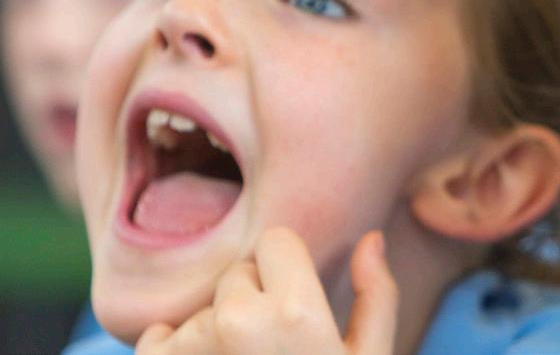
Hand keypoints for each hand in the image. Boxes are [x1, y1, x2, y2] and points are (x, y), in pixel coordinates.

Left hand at [135, 228, 397, 354]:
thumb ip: (377, 297)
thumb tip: (370, 239)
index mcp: (296, 314)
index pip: (275, 241)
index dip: (288, 270)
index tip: (297, 304)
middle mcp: (236, 324)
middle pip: (236, 274)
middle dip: (251, 299)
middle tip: (272, 350)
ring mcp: (191, 352)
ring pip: (201, 308)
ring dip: (215, 331)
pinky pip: (158, 336)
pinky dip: (177, 352)